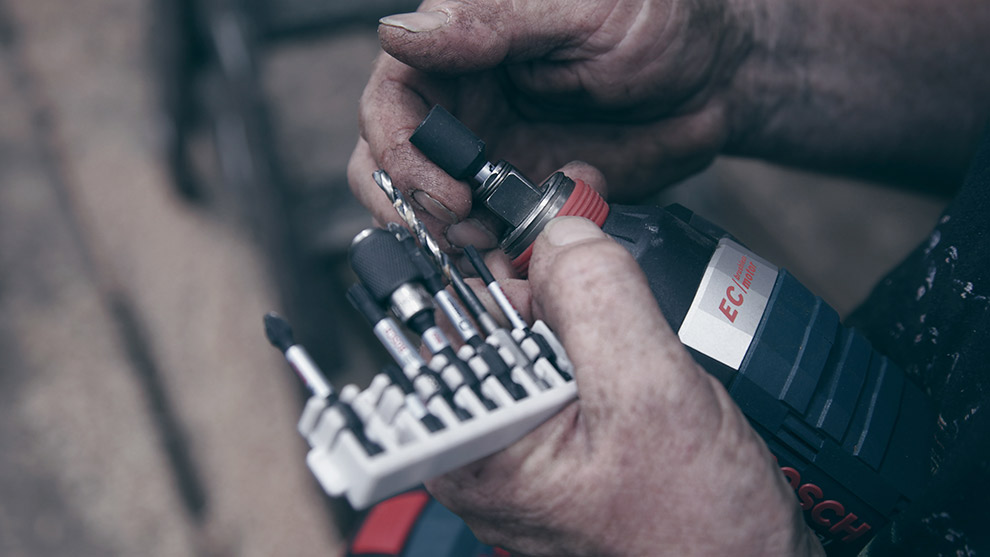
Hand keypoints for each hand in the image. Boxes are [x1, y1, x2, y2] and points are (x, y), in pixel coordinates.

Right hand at [348, 0, 754, 251]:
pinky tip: (522, 258)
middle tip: (457, 229)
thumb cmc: (660, 17)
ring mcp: (490, 154)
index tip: (444, 190)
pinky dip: (493, 258)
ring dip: (446, 239)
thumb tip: (402, 34)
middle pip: (387, 159)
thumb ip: (489, 20)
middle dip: (409, 204)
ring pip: (425, 206)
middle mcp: (463, 101)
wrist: (720, 79)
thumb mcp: (580, 6)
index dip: (400, 150)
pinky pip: (485, 237)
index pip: (391, 99)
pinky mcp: (522, 198)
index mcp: (463, 43)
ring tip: (491, 249)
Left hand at [426, 216, 824, 555]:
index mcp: (475, 445)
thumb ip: (600, 301)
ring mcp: (528, 439)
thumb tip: (563, 234)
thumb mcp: (650, 399)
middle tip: (574, 209)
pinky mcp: (568, 430)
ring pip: (533, 330)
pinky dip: (594, 314)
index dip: (476, 253)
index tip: (510, 209)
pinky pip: (567, 355)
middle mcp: (488, 443)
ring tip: (596, 237)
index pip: (445, 322)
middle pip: (489, 319)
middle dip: (532, 260)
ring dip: (570, 281)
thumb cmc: (700, 535)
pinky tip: (621, 297)